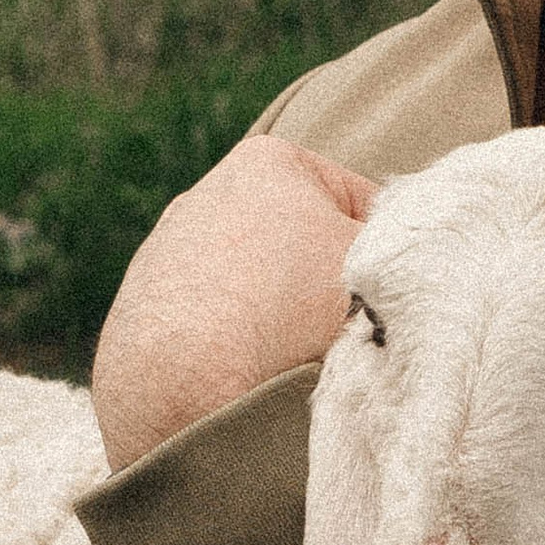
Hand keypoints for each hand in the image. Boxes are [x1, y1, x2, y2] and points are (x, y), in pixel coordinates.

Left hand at [92, 136, 376, 467]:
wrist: (183, 382)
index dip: (388, 256)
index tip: (393, 298)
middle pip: (300, 247)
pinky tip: (244, 379)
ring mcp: (163, 256)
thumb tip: (409, 259)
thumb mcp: (378, 259)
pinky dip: (231, 352)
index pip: (360, 204)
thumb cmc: (290, 306)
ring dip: (279, 323)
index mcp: (266, 162)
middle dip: (326, 288)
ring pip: (255, 292)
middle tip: (348, 333)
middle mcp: (204, 196)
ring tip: (293, 363)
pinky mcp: (136, 315)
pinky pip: (209, 332)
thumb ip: (403, 244)